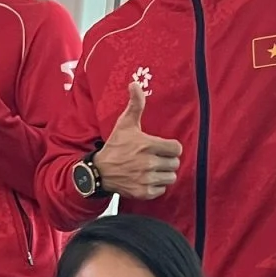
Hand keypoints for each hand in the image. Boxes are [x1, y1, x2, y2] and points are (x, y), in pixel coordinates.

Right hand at [94, 81, 181, 198]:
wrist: (99, 171)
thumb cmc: (115, 146)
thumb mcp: (125, 124)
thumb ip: (135, 104)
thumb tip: (135, 84)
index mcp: (147, 145)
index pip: (177, 149)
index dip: (171, 148)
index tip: (162, 148)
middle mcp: (148, 163)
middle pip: (175, 164)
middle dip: (167, 161)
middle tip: (156, 158)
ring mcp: (146, 179)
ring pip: (170, 177)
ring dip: (164, 174)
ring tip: (153, 169)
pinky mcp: (143, 192)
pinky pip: (162, 190)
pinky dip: (156, 186)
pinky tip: (147, 179)